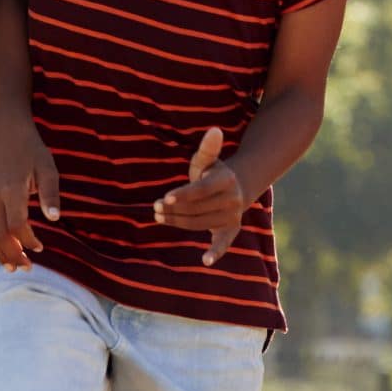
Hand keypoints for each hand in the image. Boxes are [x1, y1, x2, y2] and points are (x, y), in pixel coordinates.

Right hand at [0, 119, 60, 269]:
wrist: (8, 136)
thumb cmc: (33, 153)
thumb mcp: (48, 169)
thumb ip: (50, 194)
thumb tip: (53, 218)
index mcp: (11, 189)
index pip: (17, 224)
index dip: (27, 240)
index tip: (40, 248)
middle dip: (12, 254)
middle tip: (26, 268)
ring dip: (0, 252)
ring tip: (13, 267)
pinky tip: (3, 251)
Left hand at [154, 127, 247, 265]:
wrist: (235, 187)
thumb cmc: (212, 172)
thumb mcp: (207, 160)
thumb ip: (207, 147)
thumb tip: (214, 130)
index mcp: (227, 180)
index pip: (201, 190)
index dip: (183, 194)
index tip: (165, 198)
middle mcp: (234, 199)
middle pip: (197, 208)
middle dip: (174, 208)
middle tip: (156, 207)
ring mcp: (233, 216)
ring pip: (199, 223)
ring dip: (177, 221)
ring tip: (160, 215)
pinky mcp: (231, 230)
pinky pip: (224, 243)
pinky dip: (216, 252)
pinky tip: (206, 260)